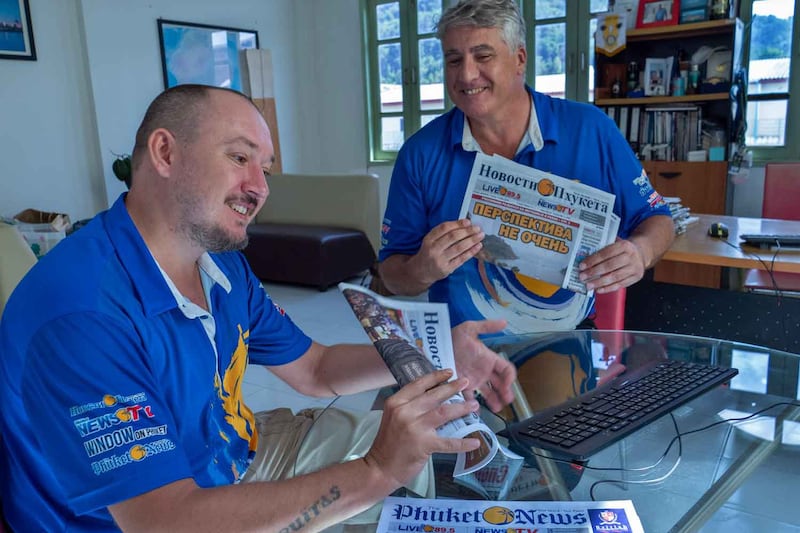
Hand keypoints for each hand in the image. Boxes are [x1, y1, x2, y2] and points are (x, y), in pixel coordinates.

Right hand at [364, 369, 480, 486]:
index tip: (449, 372)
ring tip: (473, 405)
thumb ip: (409, 406)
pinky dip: (464, 443)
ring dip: (461, 408)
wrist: (380, 468)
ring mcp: (414, 428)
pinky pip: (448, 442)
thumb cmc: (388, 444)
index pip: (418, 384)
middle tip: (466, 382)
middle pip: (433, 395)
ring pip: (443, 412)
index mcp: (396, 403)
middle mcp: (404, 412)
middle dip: (452, 388)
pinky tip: (475, 441)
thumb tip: (433, 396)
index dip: (435, 377)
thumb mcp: (393, 417)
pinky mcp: (423, 445)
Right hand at [411, 219, 483, 284]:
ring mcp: (440, 260)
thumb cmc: (429, 253)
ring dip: (472, 240)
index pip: (444, 228)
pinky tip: (478, 246)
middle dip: (467, 231)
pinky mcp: (447, 269)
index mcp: (429, 239)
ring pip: (459, 248)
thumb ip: (443, 233)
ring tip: (481, 235)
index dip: (457, 224)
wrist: (420, 272)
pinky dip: (471, 252)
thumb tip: (464, 224)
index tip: (468, 222)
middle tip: (477, 228)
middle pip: (453, 237)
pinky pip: (461, 259)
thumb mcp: (430, 241)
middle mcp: (433, 249)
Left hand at [451, 319, 515, 411]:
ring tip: (497, 408)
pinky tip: (475, 410)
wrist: (435, 345)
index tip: (508, 383)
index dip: (510, 377)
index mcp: (489, 359)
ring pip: (488, 393)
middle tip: (507, 400)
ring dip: (494, 401)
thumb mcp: (470, 328)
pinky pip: (469, 397)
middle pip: (499, 384)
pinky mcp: (462, 385)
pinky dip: (473, 404)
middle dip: (505, 392)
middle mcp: (484, 371)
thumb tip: (504, 321)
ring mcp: (474, 379)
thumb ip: (487, 326)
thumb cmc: (454, 336)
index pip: (506, 369)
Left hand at [578, 238, 646, 293]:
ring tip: (588, 286)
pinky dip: (608, 288)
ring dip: (599, 282)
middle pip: (610, 266)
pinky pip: (620, 284)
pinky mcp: (636, 277)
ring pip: (615, 277)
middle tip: (582, 277)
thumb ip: (603, 248)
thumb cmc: (623, 249)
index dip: (592, 260)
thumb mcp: (615, 243)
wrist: (642, 253)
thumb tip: (585, 259)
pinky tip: (599, 290)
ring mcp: (635, 268)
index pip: (605, 253)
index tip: (582, 266)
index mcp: (624, 245)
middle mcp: (631, 256)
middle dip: (594, 272)